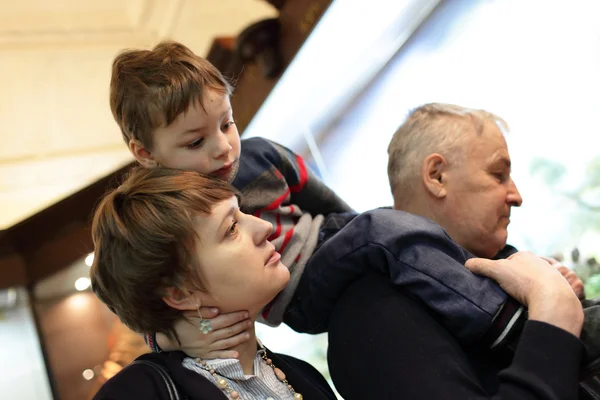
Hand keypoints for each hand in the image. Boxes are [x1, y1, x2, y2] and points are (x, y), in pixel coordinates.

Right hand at [156, 308, 251, 358]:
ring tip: (248, 334)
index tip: (246, 312)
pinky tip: (237, 354)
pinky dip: (228, 355)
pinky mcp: (205, 354)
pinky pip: (219, 355)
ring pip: (226, 343)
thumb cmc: (180, 322)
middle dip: (240, 326)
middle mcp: (208, 337)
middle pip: (228, 331)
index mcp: (205, 325)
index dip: (236, 316)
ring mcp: (207, 347)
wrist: (169, 339)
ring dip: (238, 338)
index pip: (225, 320)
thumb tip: (218, 310)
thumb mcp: (189, 313)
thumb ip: (203, 311)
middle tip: (250, 322)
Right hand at [465, 251, 583, 336]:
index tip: (497, 282)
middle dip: (514, 280)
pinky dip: (537, 296)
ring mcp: (551, 275)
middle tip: (507, 291)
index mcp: (525, 255)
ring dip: (526, 289)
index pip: (508, 261)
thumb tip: (467, 264)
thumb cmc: (524, 280)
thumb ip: (480, 265)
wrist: (553, 297)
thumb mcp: (496, 270)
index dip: (500, 271)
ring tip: (519, 299)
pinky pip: (544, 292)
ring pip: (533, 281)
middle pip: (521, 271)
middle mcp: (540, 262)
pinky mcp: (559, 289)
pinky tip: (532, 303)